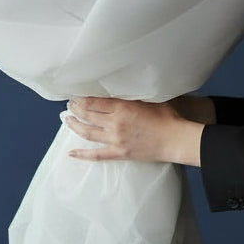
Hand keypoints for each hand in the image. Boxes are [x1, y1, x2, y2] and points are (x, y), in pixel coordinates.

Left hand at [64, 96, 204, 166]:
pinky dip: (82, 154)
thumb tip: (120, 88)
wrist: (176, 139)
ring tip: (67, 120)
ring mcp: (116, 139)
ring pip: (87, 133)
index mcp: (122, 107)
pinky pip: (96, 155)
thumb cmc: (168, 116)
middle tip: (69, 105)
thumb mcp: (149, 98)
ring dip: (74, 126)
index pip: (93, 102)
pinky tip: (71, 152)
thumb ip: (132, 94)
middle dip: (75, 109)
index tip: (75, 95)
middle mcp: (115, 123)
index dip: (81, 99)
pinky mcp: (120, 153)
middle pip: (87, 115)